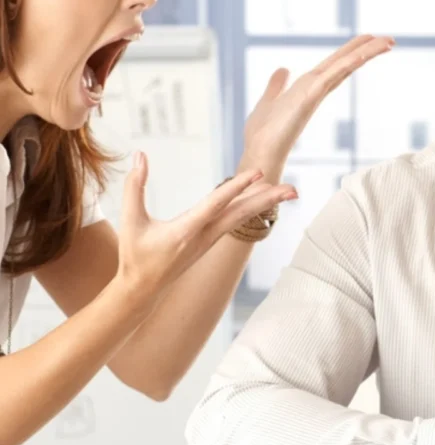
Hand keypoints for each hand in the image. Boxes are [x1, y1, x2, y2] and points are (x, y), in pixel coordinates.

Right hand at [115, 152, 296, 296]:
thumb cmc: (135, 255)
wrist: (143, 289)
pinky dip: (253, 208)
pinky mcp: (212, 240)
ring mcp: (211, 240)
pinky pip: (237, 221)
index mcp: (185, 231)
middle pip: (242, 214)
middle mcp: (205, 236)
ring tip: (289, 190)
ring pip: (243, 217)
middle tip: (293, 188)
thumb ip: (134, 187)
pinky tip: (265, 197)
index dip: (237, 187)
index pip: (216, 204)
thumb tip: (140, 154)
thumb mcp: (130, 221)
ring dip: (266, 203)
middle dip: (268, 200)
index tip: (258, 172)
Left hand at [240, 35, 393, 181]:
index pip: (336, 65)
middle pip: (346, 63)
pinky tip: (361, 54)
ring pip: (345, 66)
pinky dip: (348, 64)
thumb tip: (283, 69)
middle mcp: (316, 88)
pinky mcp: (310, 96)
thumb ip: (277, 85)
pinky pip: (332, 76)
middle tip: (390, 40)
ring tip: (388, 42)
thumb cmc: (263, 134)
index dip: (353, 52)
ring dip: (366, 53)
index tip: (370, 40)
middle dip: (367, 50)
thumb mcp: (269, 100)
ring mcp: (315, 92)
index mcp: (309, 87)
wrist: (260, 154)